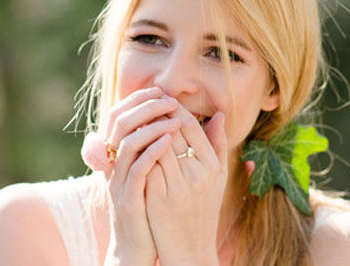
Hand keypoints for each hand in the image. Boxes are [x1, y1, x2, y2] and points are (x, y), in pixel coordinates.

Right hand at [99, 87, 181, 263]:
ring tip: (175, 117)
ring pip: (127, 143)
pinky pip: (138, 169)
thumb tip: (176, 119)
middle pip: (120, 124)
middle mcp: (113, 165)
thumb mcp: (152, 174)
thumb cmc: (150, 207)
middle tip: (168, 99)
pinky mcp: (128, 198)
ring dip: (152, 125)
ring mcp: (118, 182)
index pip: (118, 117)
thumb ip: (157, 147)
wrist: (139, 245)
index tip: (159, 90)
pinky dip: (153, 151)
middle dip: (145, 106)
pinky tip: (170, 141)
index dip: (136, 100)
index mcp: (118, 157)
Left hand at [145, 102, 227, 265]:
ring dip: (145, 129)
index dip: (175, 110)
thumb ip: (218, 145)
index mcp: (212, 166)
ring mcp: (179, 186)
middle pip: (174, 131)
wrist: (191, 248)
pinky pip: (147, 166)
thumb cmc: (204, 210)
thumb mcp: (218, 178)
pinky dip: (139, 151)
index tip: (163, 101)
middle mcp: (198, 173)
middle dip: (157, 114)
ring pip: (158, 145)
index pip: (192, 125)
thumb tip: (218, 114)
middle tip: (145, 104)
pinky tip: (130, 144)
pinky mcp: (159, 198)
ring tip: (136, 121)